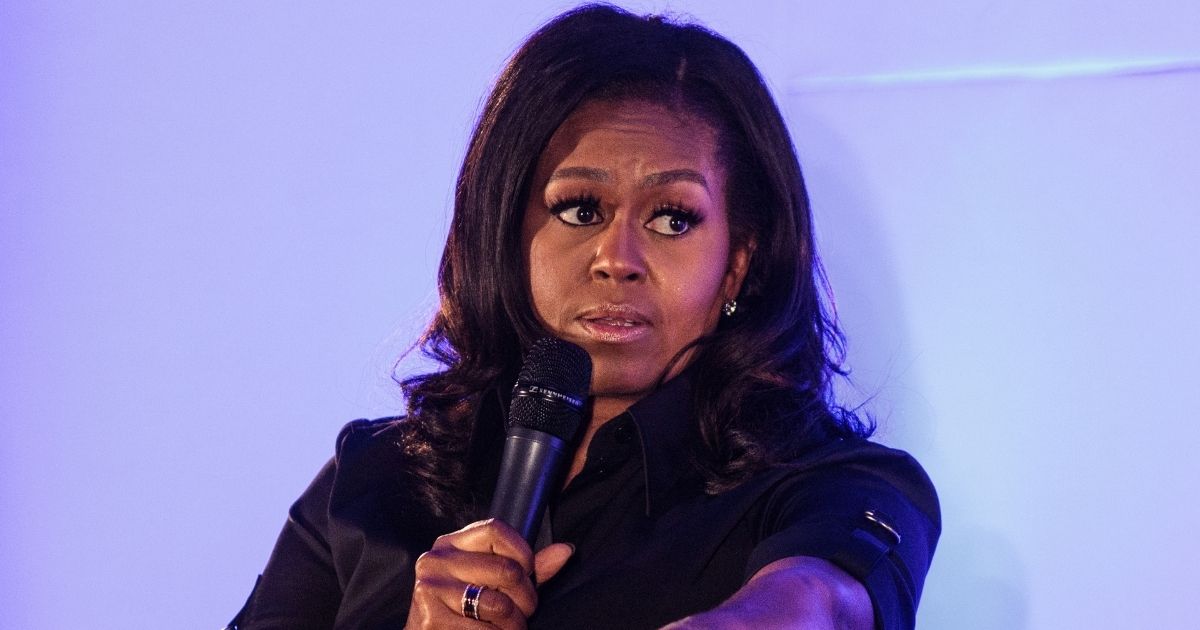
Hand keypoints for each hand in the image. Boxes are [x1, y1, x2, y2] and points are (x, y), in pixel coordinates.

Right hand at [406, 519, 573, 628]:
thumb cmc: (466, 613)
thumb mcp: (494, 583)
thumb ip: (528, 568)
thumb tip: (566, 550)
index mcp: (450, 544)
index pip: (496, 529)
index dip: (523, 553)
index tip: (527, 574)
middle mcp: (435, 561)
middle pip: (506, 569)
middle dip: (526, 599)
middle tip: (522, 613)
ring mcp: (430, 590)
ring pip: (499, 605)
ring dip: (514, 625)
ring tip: (507, 629)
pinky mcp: (430, 619)